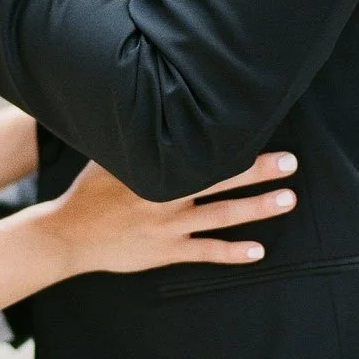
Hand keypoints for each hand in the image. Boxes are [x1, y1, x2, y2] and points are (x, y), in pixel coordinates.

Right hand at [46, 152, 297, 278]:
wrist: (69, 235)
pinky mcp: (167, 252)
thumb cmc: (89, 191)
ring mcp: (169, 227)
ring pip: (222, 216)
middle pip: (221, 181)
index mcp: (155, 170)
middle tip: (290, 163)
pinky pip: (207, 252)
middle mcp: (167, 197)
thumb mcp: (109, 156)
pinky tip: (259, 251)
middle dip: (258, 171)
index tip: (258, 128)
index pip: (200, 153)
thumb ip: (135, 138)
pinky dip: (233, 253)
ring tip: (288, 199)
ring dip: (257, 208)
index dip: (230, 143)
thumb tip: (149, 105)